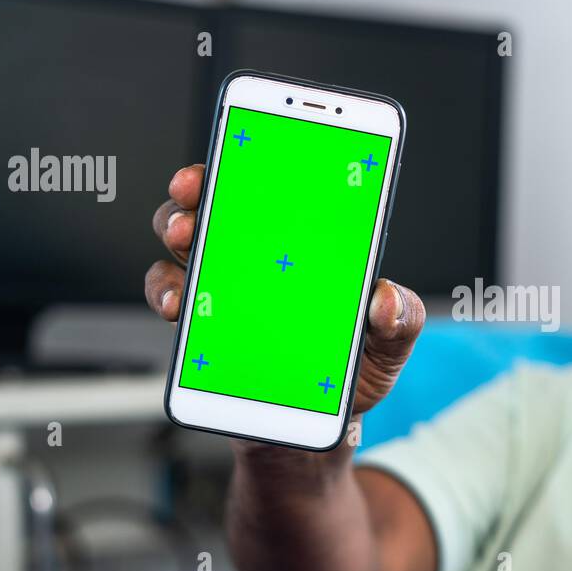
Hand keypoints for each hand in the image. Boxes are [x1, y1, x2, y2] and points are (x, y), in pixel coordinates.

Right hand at [144, 164, 424, 416]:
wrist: (322, 422)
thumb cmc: (356, 366)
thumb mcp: (392, 340)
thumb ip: (403, 317)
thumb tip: (387, 300)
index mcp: (306, 245)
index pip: (277, 189)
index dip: (255, 161)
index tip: (240, 148)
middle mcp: (258, 256)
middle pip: (216, 204)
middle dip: (201, 191)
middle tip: (197, 196)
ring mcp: (224, 289)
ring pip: (184, 244)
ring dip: (178, 234)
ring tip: (188, 242)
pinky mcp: (202, 328)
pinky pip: (172, 298)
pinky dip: (168, 294)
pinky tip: (180, 305)